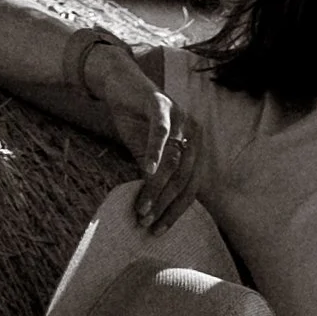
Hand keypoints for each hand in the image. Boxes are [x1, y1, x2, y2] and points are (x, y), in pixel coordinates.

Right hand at [87, 45, 203, 234]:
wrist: (120, 85)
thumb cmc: (136, 122)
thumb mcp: (147, 155)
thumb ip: (155, 178)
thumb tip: (152, 212)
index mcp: (196, 146)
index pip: (191, 186)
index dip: (176, 210)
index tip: (159, 230)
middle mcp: (194, 132)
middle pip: (184, 177)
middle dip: (166, 204)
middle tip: (147, 223)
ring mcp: (181, 116)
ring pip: (173, 160)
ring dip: (157, 187)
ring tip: (143, 208)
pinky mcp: (161, 104)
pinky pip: (161, 132)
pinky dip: (155, 153)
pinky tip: (146, 172)